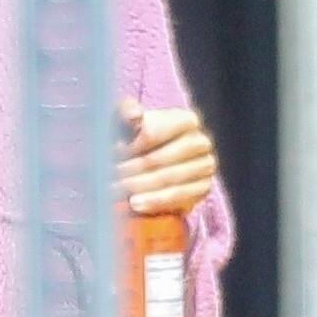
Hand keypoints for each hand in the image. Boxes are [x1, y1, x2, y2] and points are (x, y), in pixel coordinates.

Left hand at [116, 97, 216, 217]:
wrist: (147, 164)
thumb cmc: (135, 138)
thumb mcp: (126, 120)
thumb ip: (126, 112)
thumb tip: (135, 116)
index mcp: (185, 119)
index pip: (152, 133)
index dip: (128, 146)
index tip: (111, 155)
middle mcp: (200, 141)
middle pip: (160, 158)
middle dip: (131, 169)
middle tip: (110, 176)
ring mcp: (205, 165)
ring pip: (169, 178)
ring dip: (139, 186)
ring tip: (117, 190)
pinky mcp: (203, 188)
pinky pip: (179, 197)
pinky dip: (154, 201)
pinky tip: (136, 203)